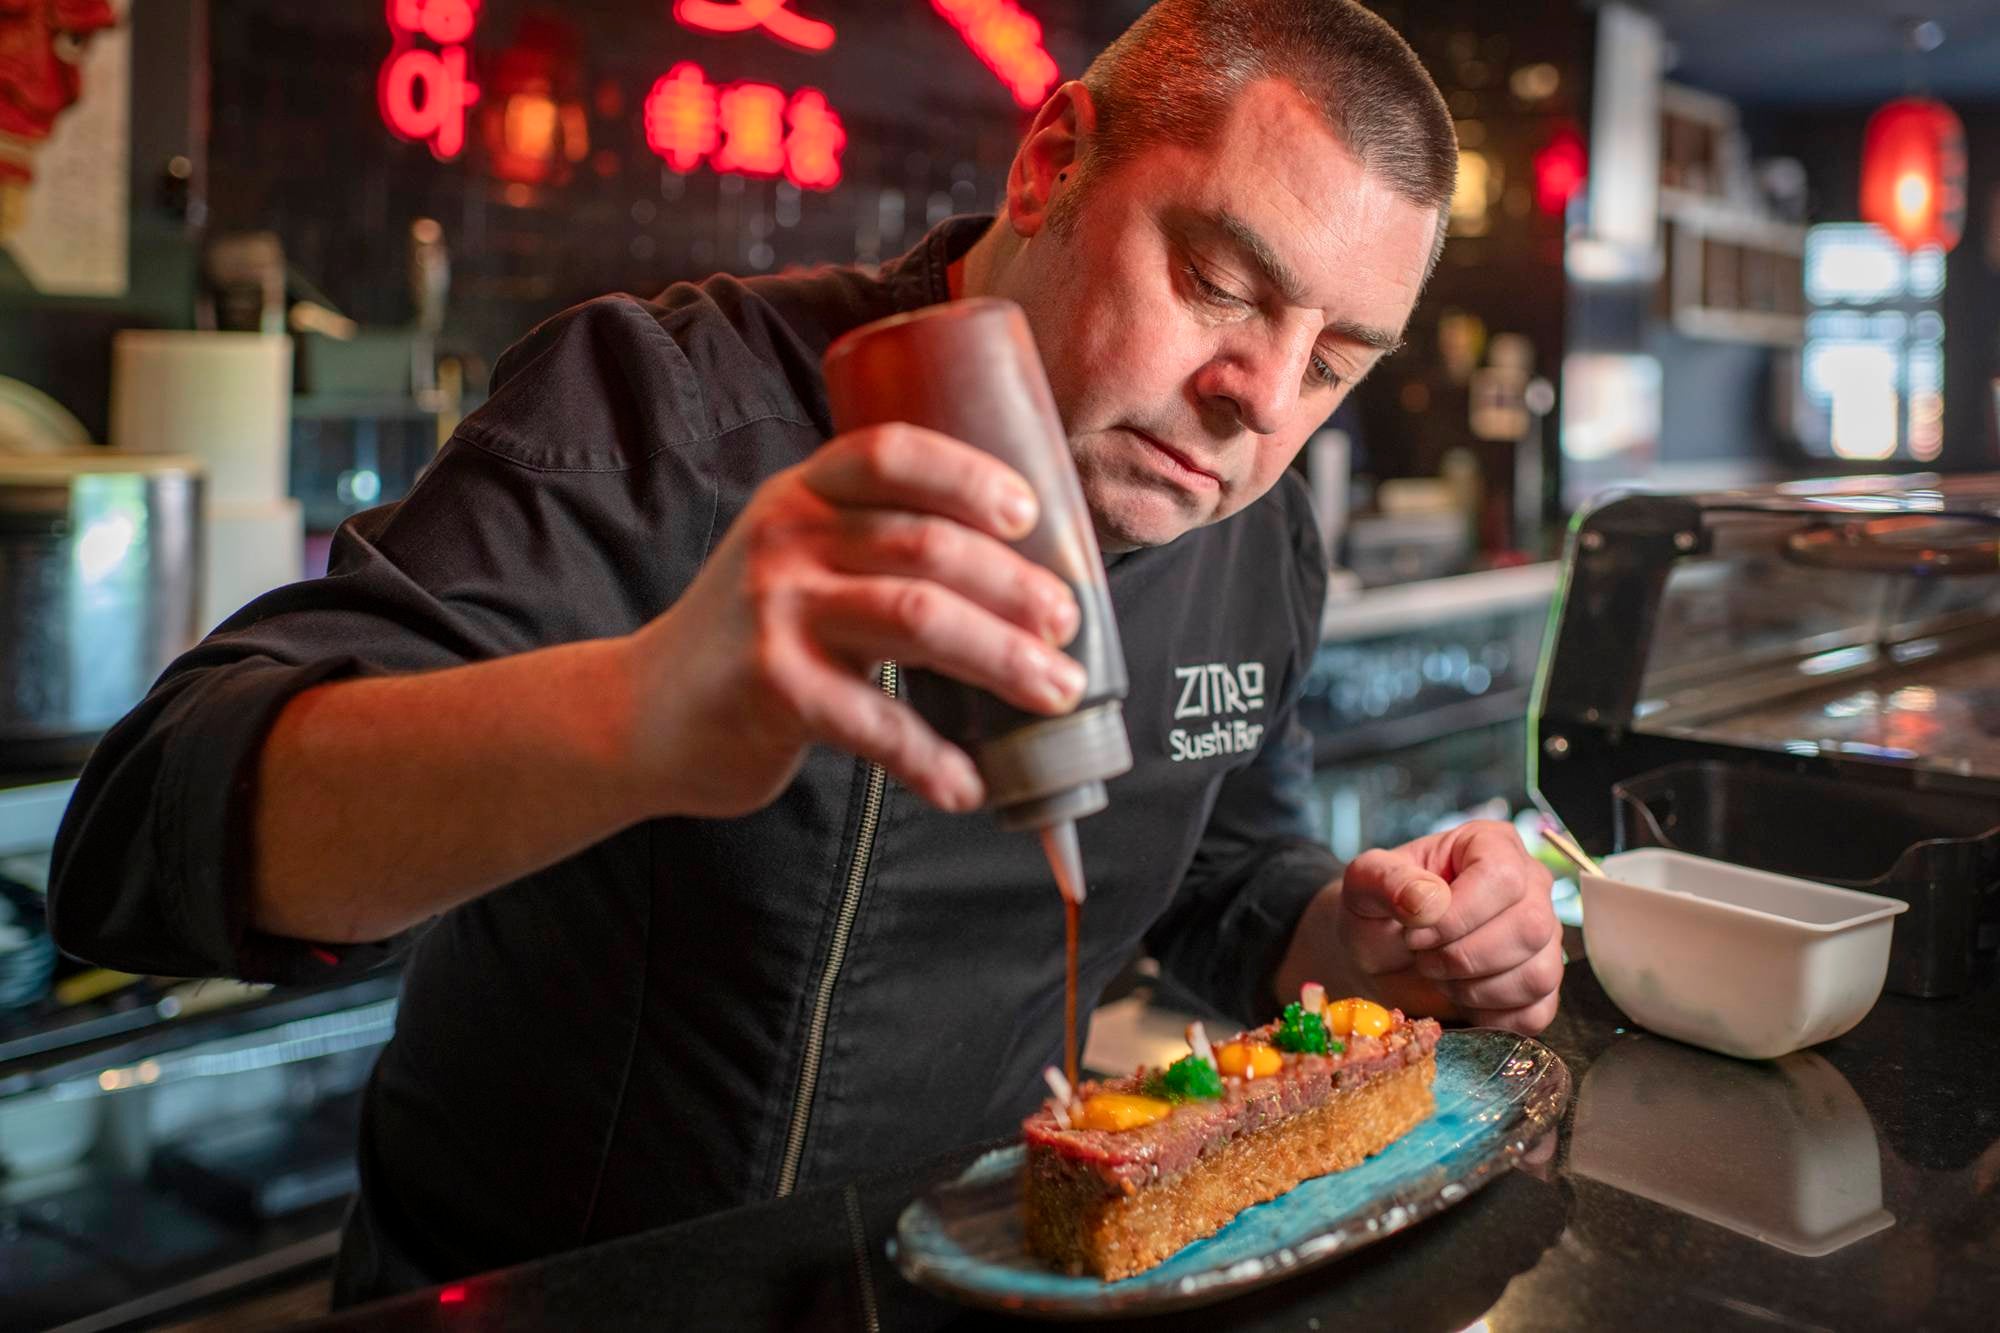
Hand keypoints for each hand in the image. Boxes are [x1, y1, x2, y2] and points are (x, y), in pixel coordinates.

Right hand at [623, 423, 1081, 818]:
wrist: (640, 714)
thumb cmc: (752, 639)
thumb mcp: (796, 561)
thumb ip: (874, 547)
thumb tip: (1023, 583)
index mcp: (803, 493)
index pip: (892, 453)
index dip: (970, 476)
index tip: (1030, 516)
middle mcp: (786, 537)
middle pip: (928, 545)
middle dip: (1016, 588)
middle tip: (1068, 630)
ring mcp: (774, 610)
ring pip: (919, 619)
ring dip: (1003, 661)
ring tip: (1056, 695)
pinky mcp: (771, 688)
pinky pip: (876, 722)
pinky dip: (932, 759)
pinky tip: (969, 786)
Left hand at [1335, 820, 1560, 1033]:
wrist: (1380, 956)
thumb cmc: (1379, 912)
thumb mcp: (1364, 884)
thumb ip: (1387, 880)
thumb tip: (1429, 900)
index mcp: (1492, 844)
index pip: (1502, 878)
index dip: (1457, 915)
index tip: (1414, 932)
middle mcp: (1530, 885)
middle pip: (1530, 927)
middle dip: (1463, 956)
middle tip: (1422, 957)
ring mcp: (1544, 937)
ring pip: (1538, 974)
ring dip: (1475, 988)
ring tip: (1439, 974)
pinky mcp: (1540, 986)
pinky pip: (1536, 1012)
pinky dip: (1490, 1016)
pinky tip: (1460, 996)